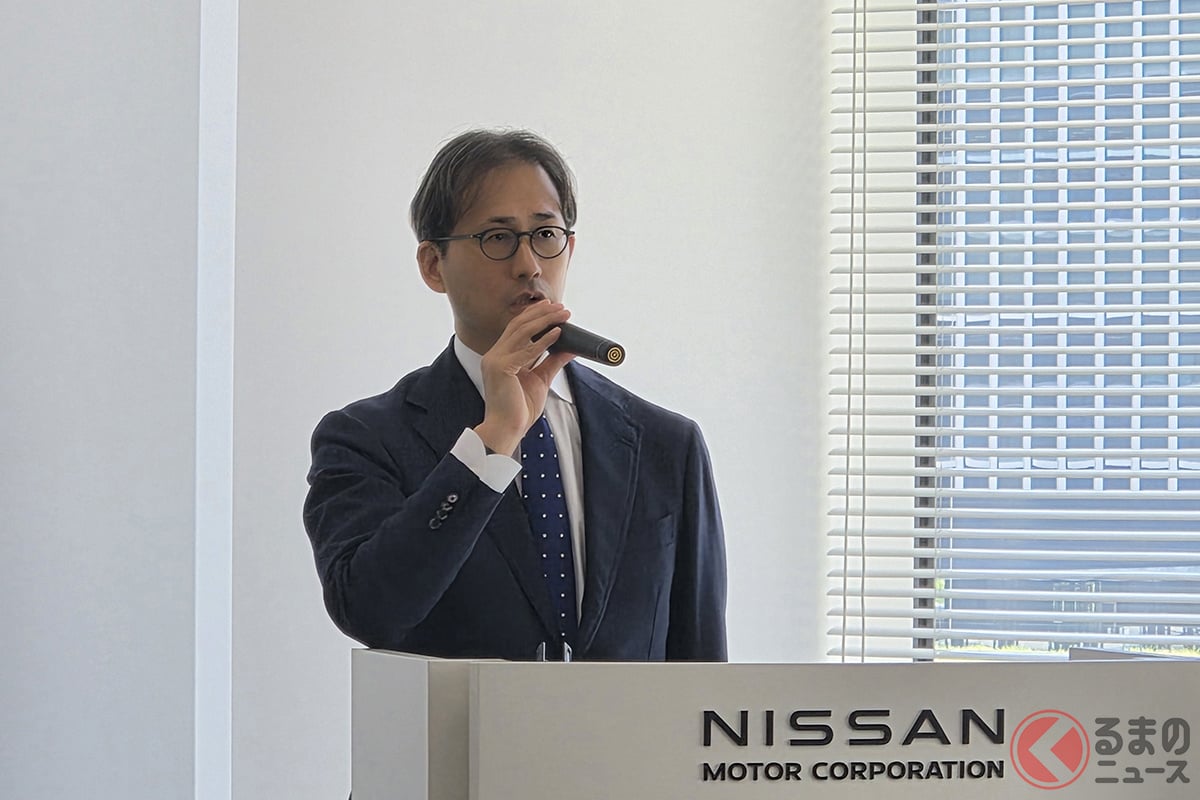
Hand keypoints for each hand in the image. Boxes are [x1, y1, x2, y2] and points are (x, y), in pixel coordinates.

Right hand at [474, 301, 575, 454]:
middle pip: (518, 325)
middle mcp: (494, 355)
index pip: (517, 329)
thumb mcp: (540, 380)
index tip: (553, 308)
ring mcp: (495, 360)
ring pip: (522, 331)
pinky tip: (558, 333)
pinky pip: (526, 350)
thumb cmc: (520, 409)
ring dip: (545, 321)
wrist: (508, 429)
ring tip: (563, 314)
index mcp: (500, 356)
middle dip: (541, 314)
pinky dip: (544, 341)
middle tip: (561, 307)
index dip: (535, 316)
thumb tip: (569, 349)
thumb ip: (552, 362)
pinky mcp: (500, 368)